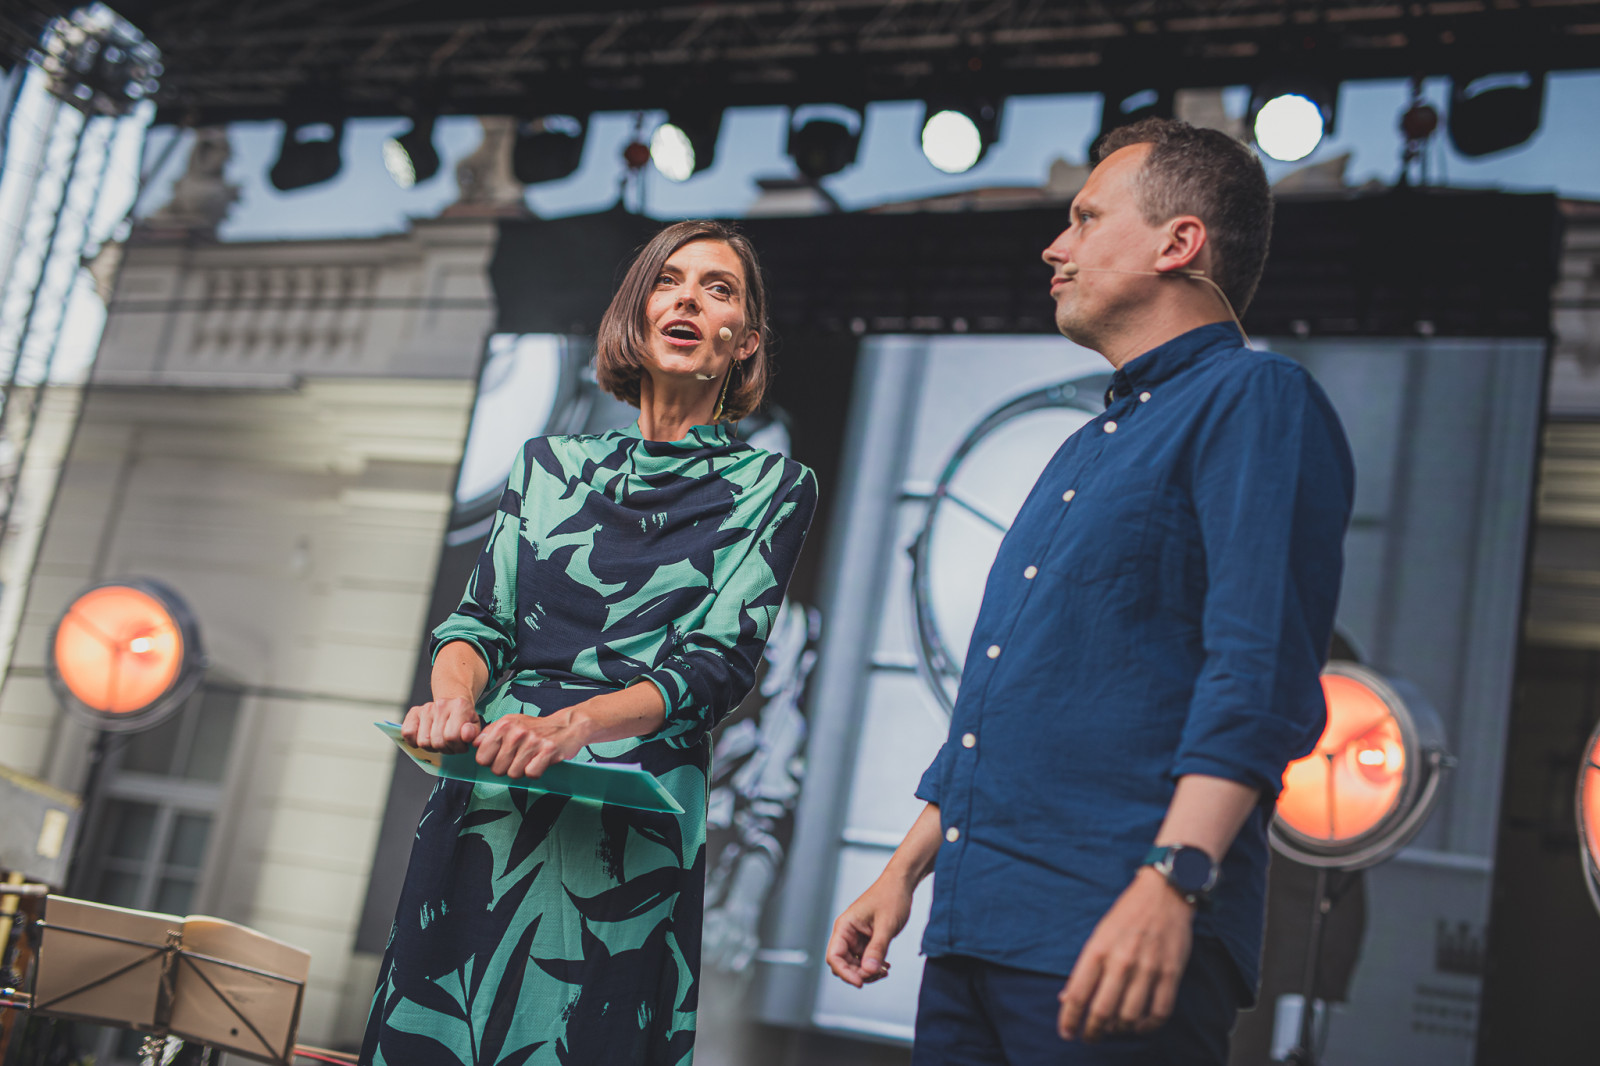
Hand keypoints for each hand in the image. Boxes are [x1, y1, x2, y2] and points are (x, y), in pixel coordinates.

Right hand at [402, 695, 480, 752]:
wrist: (454, 703)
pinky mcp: (413, 713)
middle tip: (451, 745)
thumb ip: (474, 732)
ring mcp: (426, 708)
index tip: (462, 746)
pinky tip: (425, 738)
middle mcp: (441, 705)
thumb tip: (466, 735)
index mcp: (460, 706)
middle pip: (437, 741)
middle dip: (446, 749)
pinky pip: (407, 733)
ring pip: (423, 742)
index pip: (452, 736)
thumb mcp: (475, 726)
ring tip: (440, 741)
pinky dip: (414, 741)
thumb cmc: (464, 719)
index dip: (458, 747)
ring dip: (432, 747)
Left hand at [472, 707, 593, 778]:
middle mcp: (516, 732)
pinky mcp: (548, 751)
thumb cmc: (536, 728)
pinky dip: (536, 772)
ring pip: (514, 774)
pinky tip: (540, 762)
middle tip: (519, 758)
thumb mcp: (511, 723)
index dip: (490, 761)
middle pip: (497, 769)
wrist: (567, 726)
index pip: (481, 757)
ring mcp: (533, 741)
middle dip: (506, 768)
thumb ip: (491, 733)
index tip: (500, 756)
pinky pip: (531, 774)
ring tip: (530, 759)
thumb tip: (474, 744)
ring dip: (522, 771)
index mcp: (504, 725)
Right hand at [826, 875, 912, 987]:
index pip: (834, 957)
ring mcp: (857, 938)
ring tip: (884, 970)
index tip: (861, 982)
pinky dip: (874, 966)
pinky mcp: (866, 940)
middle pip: (843, 964)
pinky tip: (885, 966)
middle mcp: (847, 933)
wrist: (901, 885)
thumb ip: (877, 949)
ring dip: (868, 972)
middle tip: (878, 974)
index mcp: (844, 926)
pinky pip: (865, 960)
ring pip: (855, 965)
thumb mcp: (886, 925)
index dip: (845, 973)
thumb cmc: (891, 896)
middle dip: (859, 974)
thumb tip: (868, 971)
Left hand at [1057, 867, 1193, 1041]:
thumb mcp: (1098, 934)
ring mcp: (1148, 968)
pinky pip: (1159, 1011)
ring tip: (1113, 1030)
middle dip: (1092, 1032)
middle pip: (1102, 1011)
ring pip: (1129, 1016)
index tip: (1067, 1033)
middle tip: (1090, 1038)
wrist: (1164, 893)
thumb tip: (1066, 998)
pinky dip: (1147, 1026)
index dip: (1069, 1019)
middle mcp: (1121, 960)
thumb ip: (1084, 968)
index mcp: (1098, 949)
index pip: (1078, 994)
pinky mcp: (1171, 972)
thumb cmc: (1126, 914)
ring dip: (1118, 1030)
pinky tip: (1139, 1026)